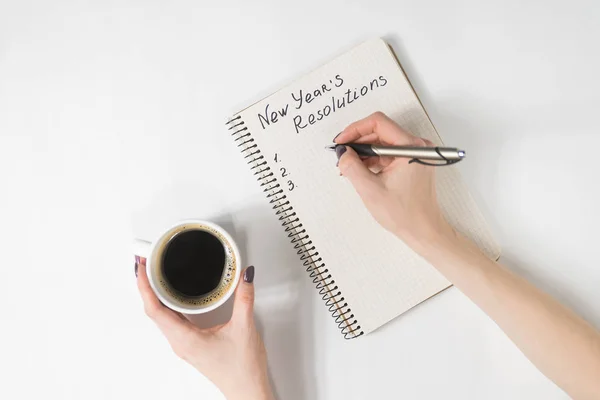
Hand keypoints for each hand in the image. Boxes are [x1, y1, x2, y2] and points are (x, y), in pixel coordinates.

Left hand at [135, 260, 273, 399]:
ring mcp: (184, 345)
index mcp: (186, 339)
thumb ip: (244, 298)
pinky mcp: (191, 345)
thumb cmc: (242, 368)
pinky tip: (173, 298)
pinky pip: (172, 322)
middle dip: (146, 287)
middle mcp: (180, 343)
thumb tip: (245, 276)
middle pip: (154, 312)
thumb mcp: (244, 327)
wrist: (247, 389)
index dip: (145, 287)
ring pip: (162, 318)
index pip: (155, 310)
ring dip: (155, 297)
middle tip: (145, 265)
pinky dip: (167, 306)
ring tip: (154, 277)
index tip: (141, 269)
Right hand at [335, 112, 455, 250]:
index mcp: (411, 147)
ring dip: (364, 152)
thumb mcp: (370, 189)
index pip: (378, 123)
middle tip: (341, 155)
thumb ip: (352, 166)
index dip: (355, 129)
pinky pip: (388, 154)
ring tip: (347, 166)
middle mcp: (417, 146)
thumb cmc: (404, 214)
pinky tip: (360, 170)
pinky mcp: (412, 163)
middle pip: (380, 131)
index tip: (341, 142)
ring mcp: (415, 154)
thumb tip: (342, 152)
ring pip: (383, 143)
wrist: (424, 231)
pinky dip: (373, 160)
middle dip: (358, 142)